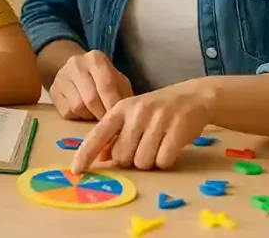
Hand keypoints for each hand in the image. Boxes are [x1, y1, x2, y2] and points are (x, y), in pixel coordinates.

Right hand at [49, 50, 132, 119]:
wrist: (77, 71)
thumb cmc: (104, 79)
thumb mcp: (118, 81)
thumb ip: (123, 94)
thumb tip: (126, 115)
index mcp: (95, 58)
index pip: (107, 85)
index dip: (113, 105)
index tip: (120, 118)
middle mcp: (76, 64)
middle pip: (91, 99)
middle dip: (102, 114)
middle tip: (109, 122)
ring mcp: (61, 76)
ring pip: (78, 107)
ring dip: (89, 116)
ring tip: (96, 114)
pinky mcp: (53, 91)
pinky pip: (67, 112)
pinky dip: (77, 117)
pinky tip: (83, 112)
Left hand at [70, 79, 214, 172]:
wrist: (192, 97)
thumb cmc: (156, 110)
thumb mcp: (132, 116)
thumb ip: (115, 135)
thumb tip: (99, 157)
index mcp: (120, 109)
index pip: (98, 134)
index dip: (86, 154)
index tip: (76, 170)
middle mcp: (136, 113)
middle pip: (122, 156)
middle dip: (130, 159)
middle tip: (142, 147)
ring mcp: (158, 120)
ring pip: (142, 162)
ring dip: (149, 161)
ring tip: (157, 145)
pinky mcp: (177, 129)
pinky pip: (163, 161)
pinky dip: (165, 160)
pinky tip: (169, 147)